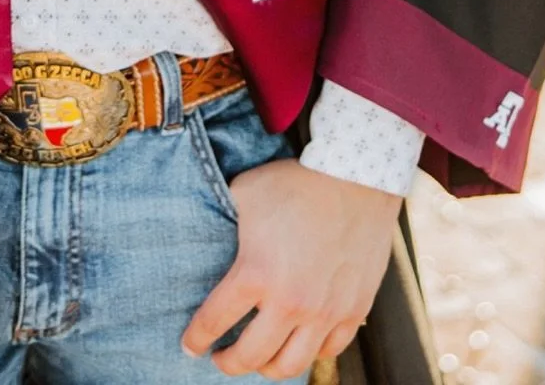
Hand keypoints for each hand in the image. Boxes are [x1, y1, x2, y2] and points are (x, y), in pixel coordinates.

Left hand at [181, 159, 398, 377]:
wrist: (355, 179)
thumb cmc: (296, 183)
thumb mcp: (245, 193)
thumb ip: (223, 217)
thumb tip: (208, 227)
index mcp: (256, 274)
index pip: (214, 321)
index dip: (196, 339)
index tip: (190, 347)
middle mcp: (289, 302)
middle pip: (250, 356)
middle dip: (228, 363)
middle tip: (220, 358)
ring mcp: (325, 312)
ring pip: (290, 365)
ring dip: (267, 368)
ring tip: (257, 360)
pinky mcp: (354, 310)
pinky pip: (328, 351)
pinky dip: (308, 354)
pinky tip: (296, 344)